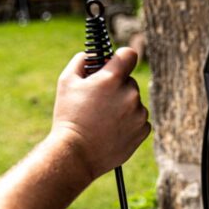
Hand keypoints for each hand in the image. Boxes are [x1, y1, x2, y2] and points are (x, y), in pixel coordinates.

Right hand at [49, 48, 150, 182]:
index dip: (121, 58)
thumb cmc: (69, 117)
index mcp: (112, 78)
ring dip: (124, 107)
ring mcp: (138, 114)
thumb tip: (92, 55)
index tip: (115, 65)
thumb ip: (81, 61)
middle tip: (99, 102)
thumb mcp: (66, 82)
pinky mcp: (142, 131)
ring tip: (104, 121)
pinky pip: (139, 121)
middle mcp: (130, 94)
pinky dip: (130, 124)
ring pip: (135, 103)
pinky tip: (113, 131)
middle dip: (117, 88)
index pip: (129, 54)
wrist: (77, 154)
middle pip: (129, 82)